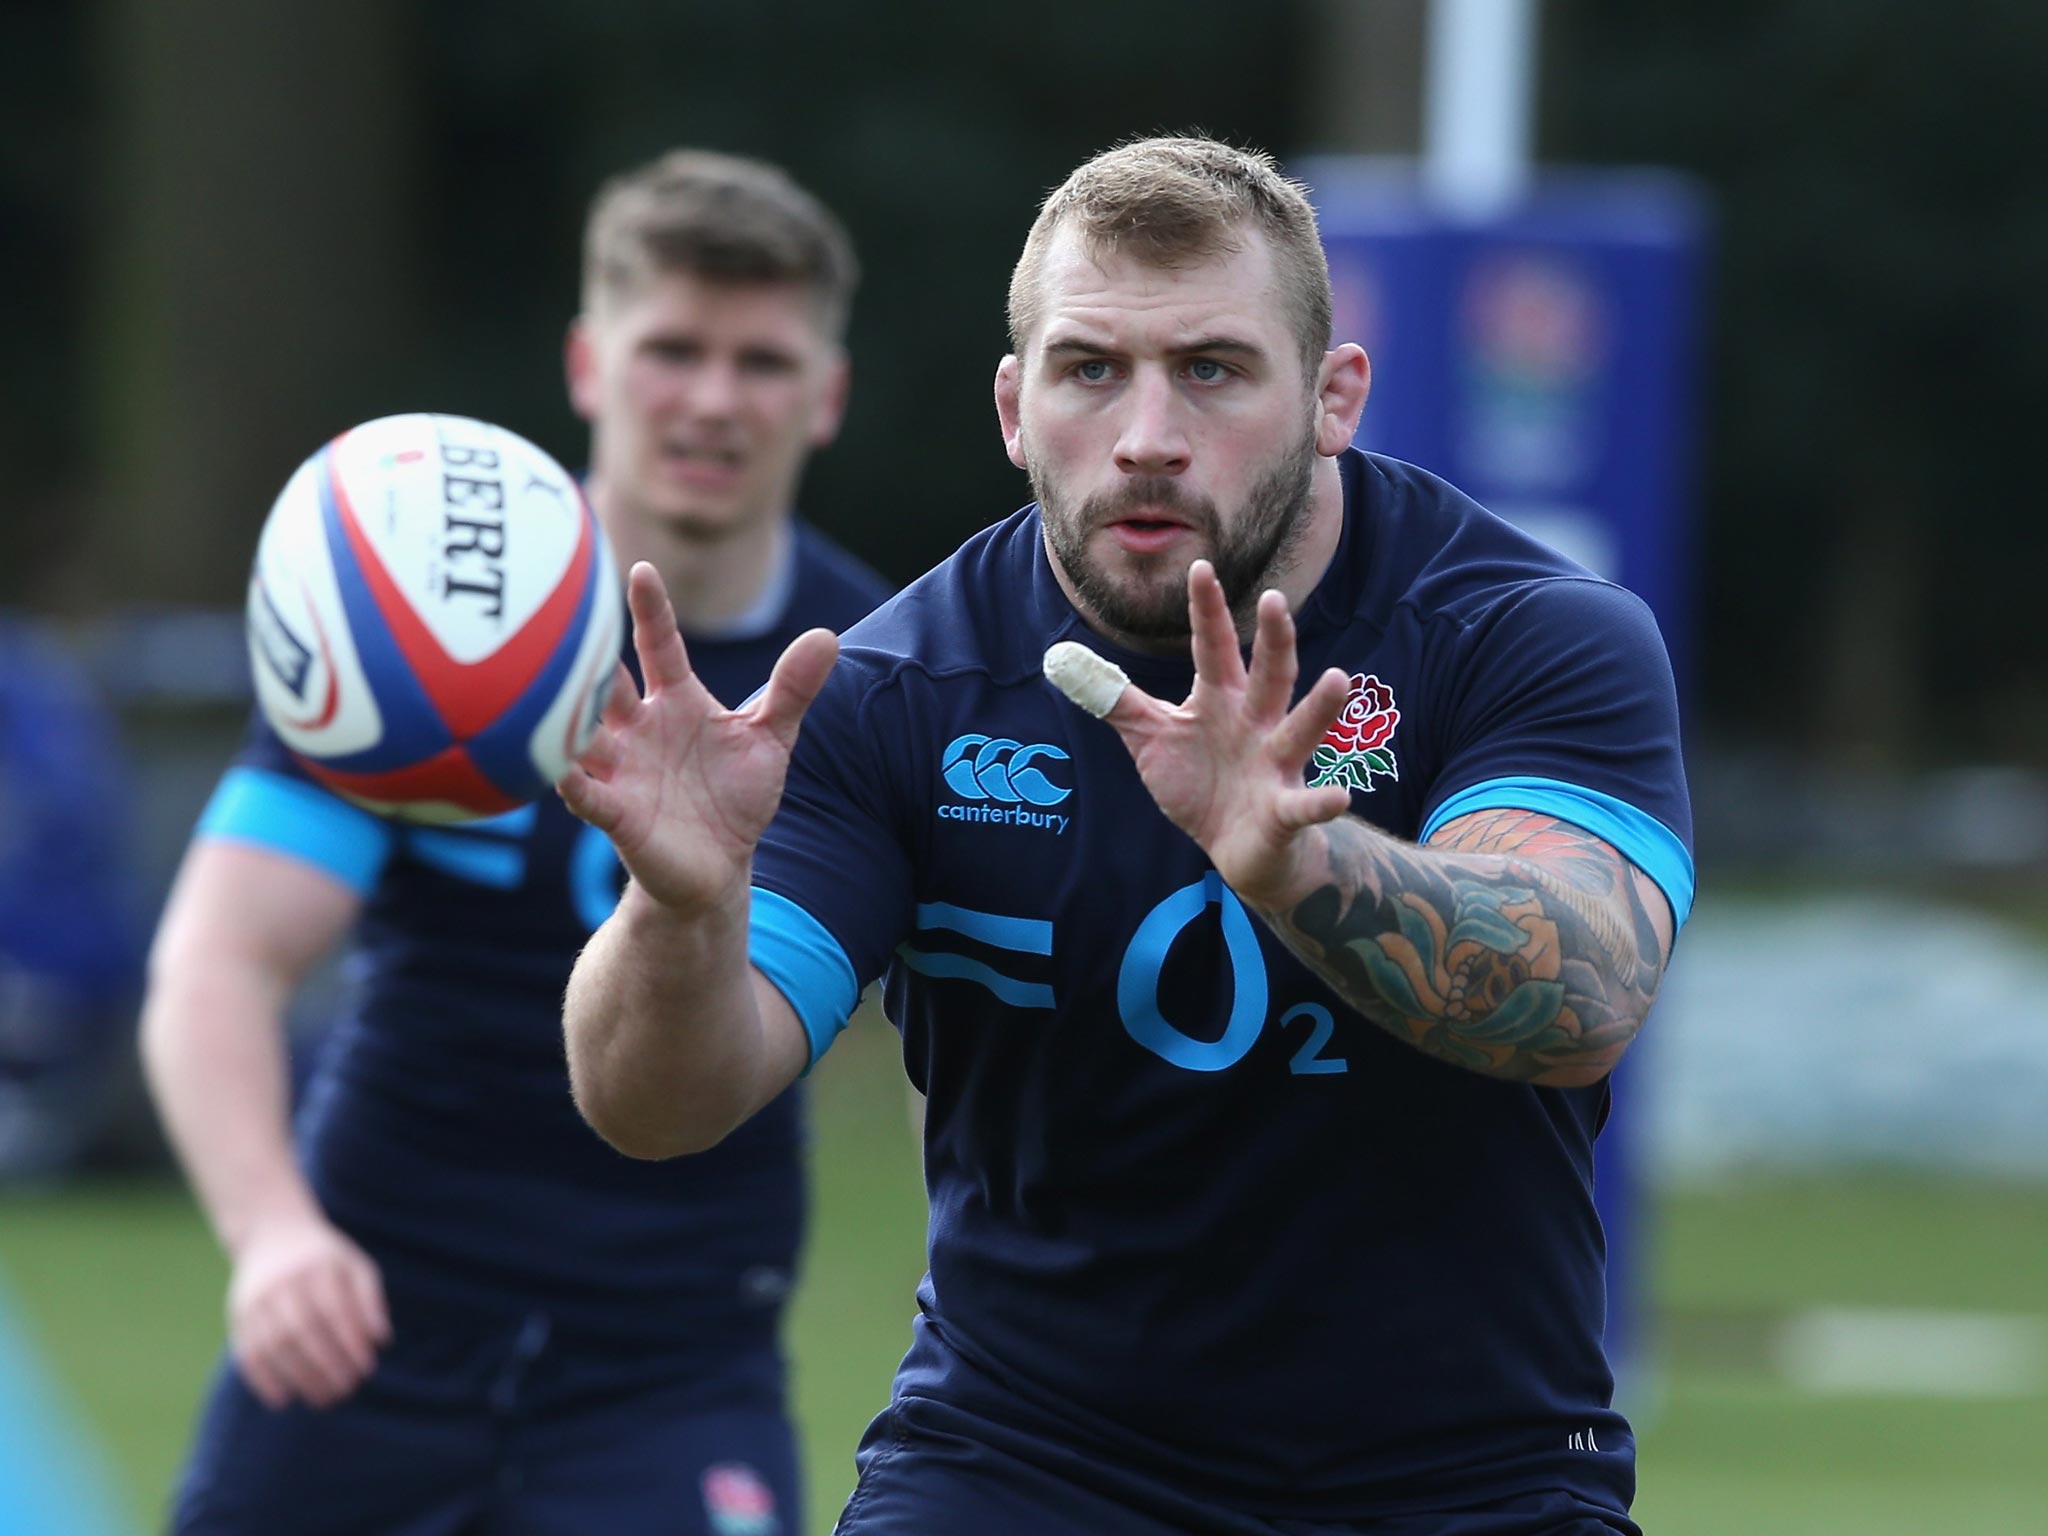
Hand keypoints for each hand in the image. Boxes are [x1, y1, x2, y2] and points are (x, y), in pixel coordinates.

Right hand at [227, 1212, 389, 1409]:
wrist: (271, 1233)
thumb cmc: (325, 1257)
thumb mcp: (355, 1265)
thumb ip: (370, 1299)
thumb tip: (382, 1341)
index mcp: (317, 1267)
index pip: (335, 1310)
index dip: (351, 1342)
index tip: (368, 1368)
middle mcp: (283, 1283)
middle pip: (303, 1331)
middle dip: (326, 1365)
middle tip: (347, 1389)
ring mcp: (256, 1299)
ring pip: (274, 1346)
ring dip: (299, 1378)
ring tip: (324, 1398)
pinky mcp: (238, 1315)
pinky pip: (247, 1352)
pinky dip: (262, 1380)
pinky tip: (283, 1399)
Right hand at [557, 562, 838, 915]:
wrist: (719, 868)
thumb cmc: (737, 796)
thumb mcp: (770, 739)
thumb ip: (792, 689)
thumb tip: (827, 635)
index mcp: (675, 701)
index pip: (659, 646)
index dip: (651, 611)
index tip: (639, 570)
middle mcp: (639, 728)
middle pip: (607, 682)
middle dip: (588, 654)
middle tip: (567, 616)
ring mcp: (621, 769)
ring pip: (583, 732)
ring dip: (568, 713)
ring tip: (549, 685)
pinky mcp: (616, 814)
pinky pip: (584, 794)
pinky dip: (570, 782)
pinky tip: (557, 769)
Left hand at [1085, 560, 1353, 910]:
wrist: (1240, 849)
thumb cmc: (1200, 785)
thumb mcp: (1152, 739)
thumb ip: (1117, 701)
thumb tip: (1062, 661)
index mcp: (1221, 702)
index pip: (1213, 648)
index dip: (1207, 611)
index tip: (1201, 567)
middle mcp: (1255, 723)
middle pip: (1268, 675)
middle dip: (1273, 640)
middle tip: (1274, 600)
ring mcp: (1275, 765)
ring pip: (1299, 730)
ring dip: (1319, 708)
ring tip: (1338, 678)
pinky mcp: (1285, 810)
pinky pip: (1306, 805)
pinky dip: (1322, 802)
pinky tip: (1338, 796)